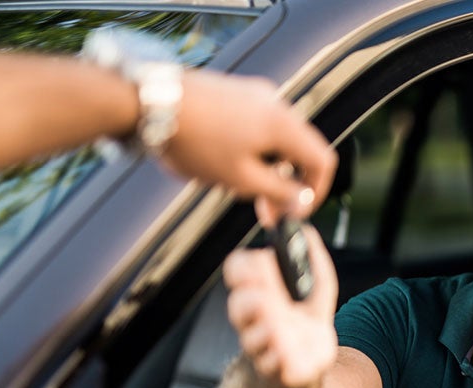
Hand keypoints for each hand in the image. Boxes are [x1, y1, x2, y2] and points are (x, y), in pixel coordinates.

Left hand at [162, 70, 336, 222]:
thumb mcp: (241, 179)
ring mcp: (255, 95)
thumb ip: (280, 192)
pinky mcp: (235, 93)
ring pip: (278, 139)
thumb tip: (302, 200)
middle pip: (300, 150)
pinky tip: (226, 162)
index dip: (315, 191)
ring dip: (269, 167)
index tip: (298, 210)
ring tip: (240, 185)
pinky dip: (254, 149)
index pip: (323, 161)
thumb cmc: (193, 139)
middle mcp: (276, 104)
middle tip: (267, 209)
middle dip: (288, 183)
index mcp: (284, 125)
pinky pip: (258, 126)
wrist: (149, 102)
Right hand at [224, 224, 337, 387]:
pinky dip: (278, 358)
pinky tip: (286, 352)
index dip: (244, 267)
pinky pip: (270, 365)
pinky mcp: (275, 369)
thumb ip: (312, 255)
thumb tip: (306, 228)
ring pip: (251, 337)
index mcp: (259, 291)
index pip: (237, 273)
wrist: (311, 360)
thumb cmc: (306, 318)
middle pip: (238, 305)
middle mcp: (254, 319)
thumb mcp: (317, 283)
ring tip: (277, 324)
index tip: (260, 262)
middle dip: (251, 298)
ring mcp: (262, 345)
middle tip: (266, 295)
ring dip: (265, 329)